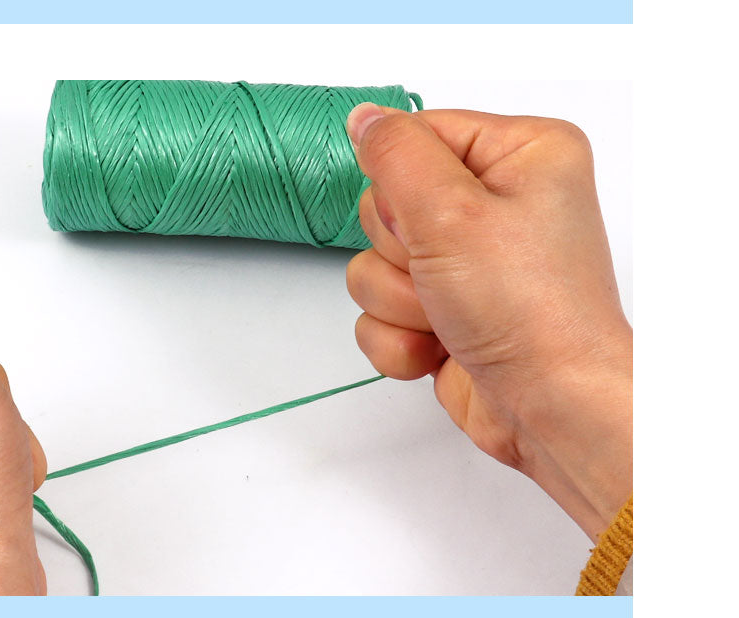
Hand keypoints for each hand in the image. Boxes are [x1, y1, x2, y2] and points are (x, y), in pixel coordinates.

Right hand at [344, 104, 631, 541]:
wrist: (552, 408)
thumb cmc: (529, 309)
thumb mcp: (450, 211)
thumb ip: (396, 153)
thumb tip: (366, 120)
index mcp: (522, 154)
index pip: (418, 135)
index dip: (402, 183)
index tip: (434, 220)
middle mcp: (499, 203)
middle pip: (387, 203)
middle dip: (401, 252)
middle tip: (445, 274)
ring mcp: (470, 263)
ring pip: (374, 263)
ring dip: (398, 300)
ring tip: (447, 319)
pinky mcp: (447, 312)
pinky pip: (380, 311)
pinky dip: (399, 337)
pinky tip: (438, 349)